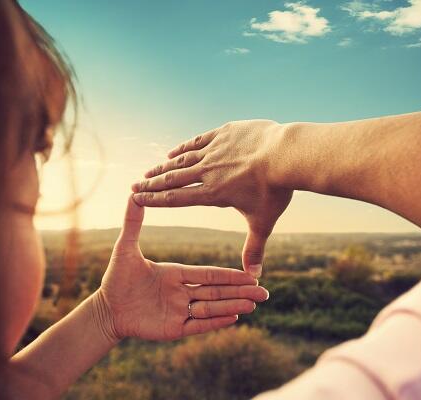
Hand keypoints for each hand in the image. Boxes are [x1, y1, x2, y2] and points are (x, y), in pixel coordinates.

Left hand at [97, 195, 268, 341]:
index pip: (208, 274)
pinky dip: (216, 322)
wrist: (105, 309)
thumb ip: (133, 223)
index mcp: (176, 274)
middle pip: (217, 291)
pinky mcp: (173, 329)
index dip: (229, 275)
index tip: (249, 273)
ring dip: (233, 306)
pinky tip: (234, 318)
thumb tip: (133, 194)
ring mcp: (179, 311)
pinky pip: (198, 325)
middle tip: (264, 292)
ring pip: (212, 308)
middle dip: (240, 291)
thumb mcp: (125, 248)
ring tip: (255, 305)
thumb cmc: (115, 279)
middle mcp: (182, 293)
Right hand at [132, 120, 292, 276]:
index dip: (154, 200)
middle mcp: (208, 171)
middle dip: (152, 184)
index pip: (176, 199)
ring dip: (164, 166)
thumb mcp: (263, 221)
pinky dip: (183, 147)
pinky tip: (173, 151)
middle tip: (135, 185)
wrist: (286, 154)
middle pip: (173, 179)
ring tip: (150, 171)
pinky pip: (198, 141)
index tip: (136, 199)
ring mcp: (215, 151)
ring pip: (182, 159)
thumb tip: (254, 276)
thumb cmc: (275, 191)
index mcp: (213, 194)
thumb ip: (255, 247)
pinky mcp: (224, 134)